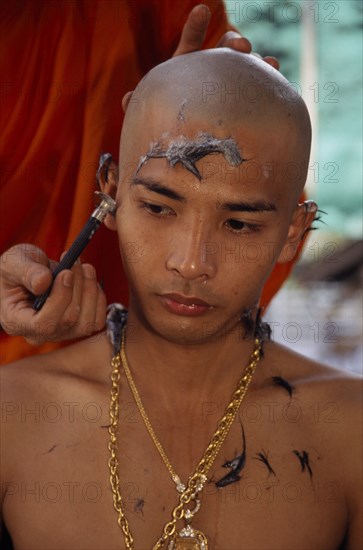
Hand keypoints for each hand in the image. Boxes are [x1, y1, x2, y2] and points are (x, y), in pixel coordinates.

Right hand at [0, 244, 105, 344]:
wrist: (30, 275)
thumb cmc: (17, 270)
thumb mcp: (14, 262)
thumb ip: (26, 271)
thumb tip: (44, 283)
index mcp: (17, 321)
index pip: (43, 324)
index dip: (60, 299)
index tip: (66, 272)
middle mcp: (39, 334)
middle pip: (69, 319)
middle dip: (77, 286)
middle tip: (76, 261)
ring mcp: (60, 334)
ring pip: (86, 322)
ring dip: (90, 290)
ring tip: (84, 267)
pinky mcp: (77, 328)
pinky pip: (97, 320)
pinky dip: (98, 298)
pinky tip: (89, 280)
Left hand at [122, 4, 279, 111]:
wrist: (185, 142)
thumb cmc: (166, 121)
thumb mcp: (152, 110)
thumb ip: (139, 104)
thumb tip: (126, 99)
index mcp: (187, 69)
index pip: (190, 45)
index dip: (194, 28)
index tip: (201, 10)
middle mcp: (210, 72)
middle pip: (223, 50)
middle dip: (232, 43)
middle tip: (241, 46)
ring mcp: (228, 85)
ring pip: (245, 68)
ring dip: (256, 64)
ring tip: (268, 63)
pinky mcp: (241, 100)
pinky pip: (257, 90)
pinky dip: (268, 83)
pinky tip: (278, 81)